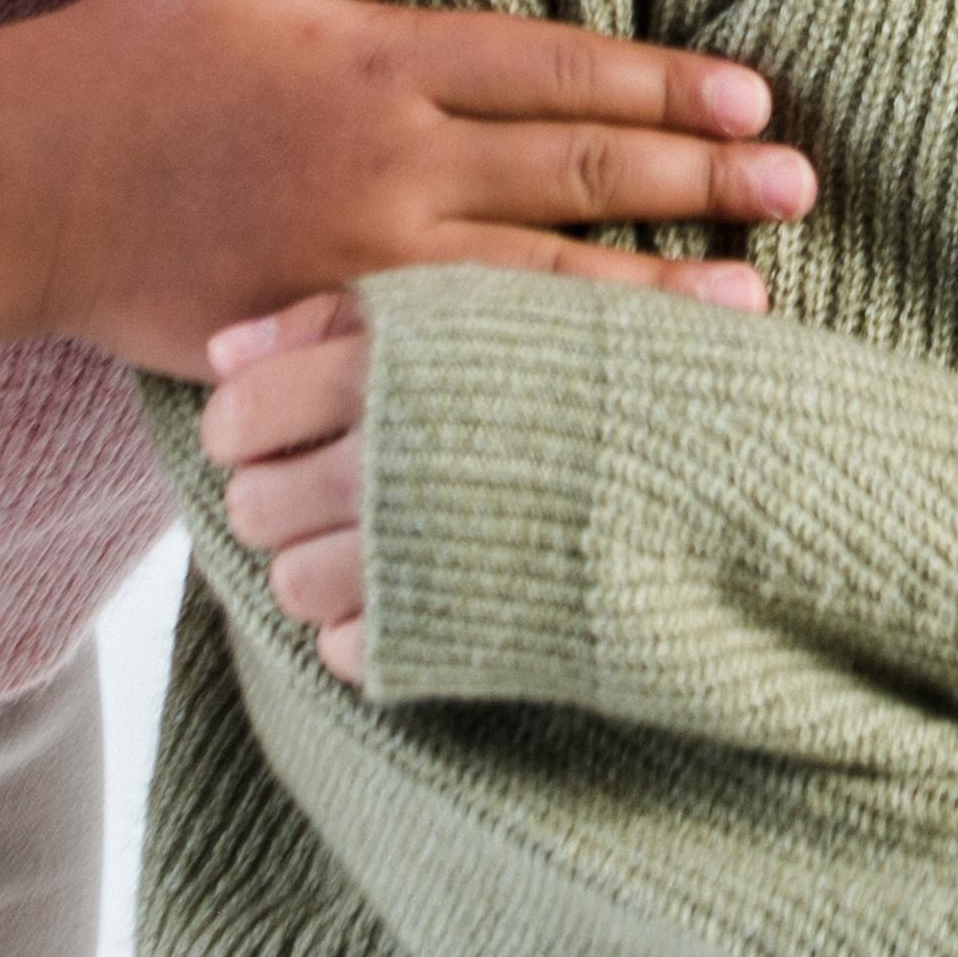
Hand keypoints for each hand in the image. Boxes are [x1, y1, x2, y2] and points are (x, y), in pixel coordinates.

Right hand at [0, 0, 810, 377]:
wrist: (7, 188)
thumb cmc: (128, 58)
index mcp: (376, 62)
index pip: (557, 71)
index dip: (664, 85)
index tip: (753, 97)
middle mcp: (384, 166)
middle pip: (574, 173)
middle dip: (700, 180)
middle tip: (800, 187)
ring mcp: (358, 267)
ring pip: (539, 282)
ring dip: (657, 291)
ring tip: (757, 300)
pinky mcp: (322, 341)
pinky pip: (459, 359)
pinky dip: (546, 367)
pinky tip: (612, 384)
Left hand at [192, 270, 764, 684]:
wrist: (735, 470)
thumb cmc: (608, 368)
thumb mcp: (478, 306)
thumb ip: (342, 319)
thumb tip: (222, 348)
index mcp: (386, 367)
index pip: (239, 413)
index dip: (251, 425)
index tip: (290, 426)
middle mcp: (378, 460)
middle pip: (252, 503)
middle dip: (282, 498)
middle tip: (338, 484)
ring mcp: (409, 556)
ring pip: (293, 582)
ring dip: (326, 567)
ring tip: (391, 541)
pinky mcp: (444, 637)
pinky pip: (350, 650)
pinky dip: (373, 630)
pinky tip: (426, 596)